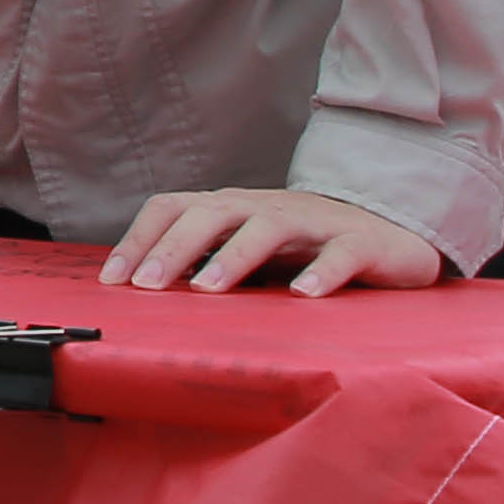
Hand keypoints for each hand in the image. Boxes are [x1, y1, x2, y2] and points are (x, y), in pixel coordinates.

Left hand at [102, 186, 448, 297]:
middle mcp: (265, 207)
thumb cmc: (305, 250)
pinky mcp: (360, 242)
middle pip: (212, 213)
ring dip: (234, 256)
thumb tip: (144, 296)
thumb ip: (204, 266)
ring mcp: (314, 221)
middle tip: (148, 285)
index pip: (172, 208)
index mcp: (231, 209)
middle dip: (174, 247)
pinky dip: (321, 272)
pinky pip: (340, 254)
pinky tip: (303, 295)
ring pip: (268, 227)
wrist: (391, 235)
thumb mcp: (247, 256)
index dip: (139, 239)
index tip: (112, 280)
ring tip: (207, 290)